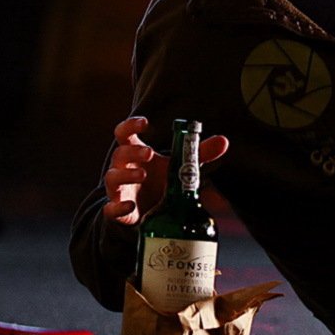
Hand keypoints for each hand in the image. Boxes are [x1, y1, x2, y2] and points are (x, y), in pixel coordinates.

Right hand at [100, 116, 228, 225]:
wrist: (152, 212)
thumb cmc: (163, 181)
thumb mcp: (182, 166)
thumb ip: (199, 153)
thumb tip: (224, 141)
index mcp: (137, 153)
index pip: (125, 133)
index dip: (131, 125)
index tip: (145, 122)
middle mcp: (124, 168)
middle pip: (119, 154)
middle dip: (133, 151)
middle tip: (149, 153)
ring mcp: (119, 190)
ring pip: (112, 178)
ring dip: (125, 175)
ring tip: (142, 175)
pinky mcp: (118, 211)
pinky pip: (111, 209)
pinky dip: (118, 207)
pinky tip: (130, 206)